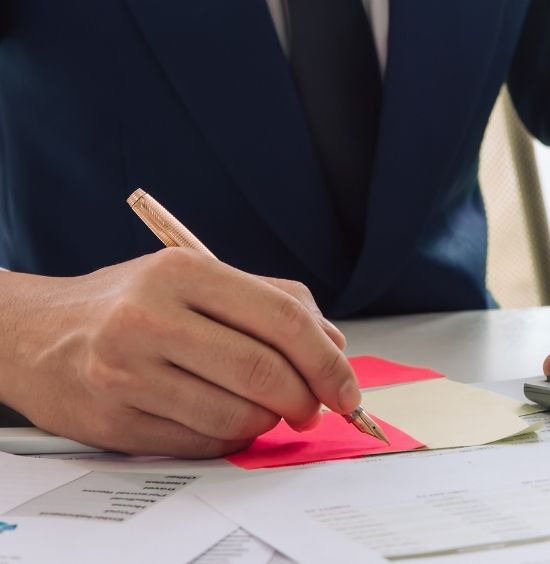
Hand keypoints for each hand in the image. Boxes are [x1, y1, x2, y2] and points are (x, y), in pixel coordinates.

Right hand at [0, 249, 359, 456]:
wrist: (37, 334)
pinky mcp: (114, 421)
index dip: (325, 358)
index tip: (346, 386)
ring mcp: (127, 372)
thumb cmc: (131, 302)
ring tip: (265, 409)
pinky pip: (201, 443)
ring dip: (268, 421)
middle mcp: (151, 317)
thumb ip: (271, 302)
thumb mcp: (197, 277)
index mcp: (183, 271)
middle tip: (316, 407)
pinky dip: (230, 439)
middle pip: (263, 370)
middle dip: (306, 398)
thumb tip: (334, 347)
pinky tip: (225, 419)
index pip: (281, 316)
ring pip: (236, 415)